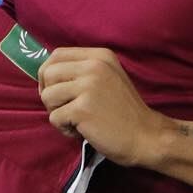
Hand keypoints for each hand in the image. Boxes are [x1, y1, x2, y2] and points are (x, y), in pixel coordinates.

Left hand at [37, 47, 175, 167]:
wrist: (148, 137)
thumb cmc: (123, 112)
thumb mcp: (107, 78)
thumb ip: (81, 71)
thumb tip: (44, 72)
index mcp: (99, 56)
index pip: (57, 55)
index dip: (48, 74)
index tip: (57, 92)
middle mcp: (94, 66)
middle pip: (47, 73)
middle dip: (49, 95)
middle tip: (67, 110)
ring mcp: (89, 86)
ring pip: (47, 96)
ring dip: (57, 113)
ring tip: (77, 121)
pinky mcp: (83, 108)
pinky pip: (54, 117)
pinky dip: (64, 129)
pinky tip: (83, 131)